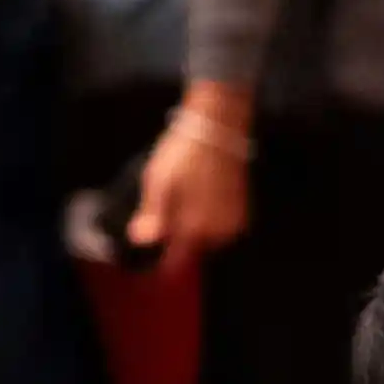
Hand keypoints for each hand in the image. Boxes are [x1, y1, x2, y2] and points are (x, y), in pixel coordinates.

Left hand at [127, 87, 254, 276]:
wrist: (218, 126)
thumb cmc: (184, 152)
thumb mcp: (158, 181)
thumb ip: (152, 214)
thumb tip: (140, 241)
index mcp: (195, 225)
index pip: (176, 258)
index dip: (160, 257)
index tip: (149, 249)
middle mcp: (219, 228)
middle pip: (192, 247)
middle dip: (178, 237)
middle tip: (165, 209)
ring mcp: (234, 218)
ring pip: (208, 237)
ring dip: (194, 227)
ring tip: (181, 199)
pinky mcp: (243, 207)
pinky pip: (223, 226)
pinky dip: (209, 218)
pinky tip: (199, 197)